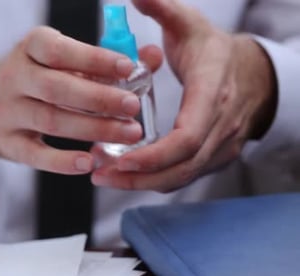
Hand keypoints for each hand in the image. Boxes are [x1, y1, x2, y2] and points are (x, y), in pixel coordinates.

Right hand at [0, 26, 162, 174]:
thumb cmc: (40, 77)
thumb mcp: (63, 60)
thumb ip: (105, 61)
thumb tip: (152, 58)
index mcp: (30, 48)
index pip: (59, 51)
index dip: (94, 59)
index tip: (128, 68)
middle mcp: (15, 77)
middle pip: (57, 88)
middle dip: (99, 98)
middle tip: (133, 107)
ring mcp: (8, 111)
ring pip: (51, 120)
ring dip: (93, 128)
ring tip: (129, 132)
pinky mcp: (8, 142)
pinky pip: (35, 154)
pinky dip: (63, 161)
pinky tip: (90, 162)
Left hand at [92, 0, 276, 190]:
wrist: (251, 74)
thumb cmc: (215, 52)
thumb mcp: (190, 25)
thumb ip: (163, 9)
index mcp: (211, 93)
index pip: (188, 135)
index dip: (156, 153)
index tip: (121, 159)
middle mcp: (219, 125)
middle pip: (181, 166)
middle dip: (138, 176)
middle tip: (100, 174)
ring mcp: (219, 145)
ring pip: (181, 177)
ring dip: (141, 183)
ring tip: (104, 177)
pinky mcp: (211, 156)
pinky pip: (183, 176)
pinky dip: (153, 180)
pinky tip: (125, 175)